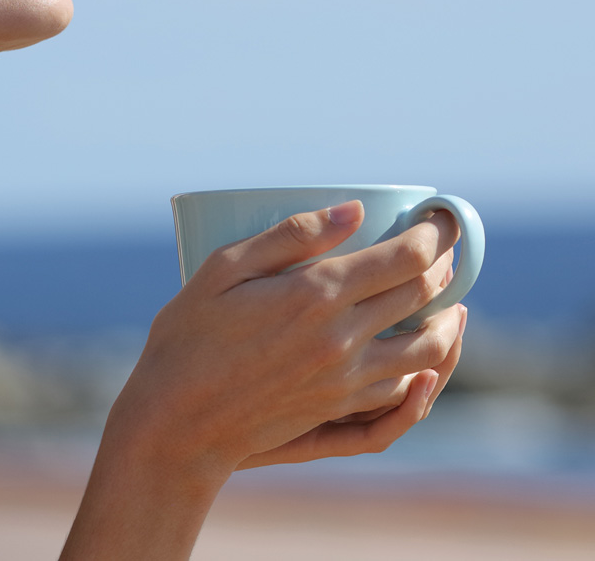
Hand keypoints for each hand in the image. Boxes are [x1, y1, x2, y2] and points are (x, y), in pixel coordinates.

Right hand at [112, 200, 465, 479]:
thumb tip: (355, 210)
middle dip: (444, 267)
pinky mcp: (340, 408)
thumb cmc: (188, 338)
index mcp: (315, 295)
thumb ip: (290, 236)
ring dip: (450, 322)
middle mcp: (342, 338)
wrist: (178, 421)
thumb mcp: (222, 270)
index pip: (405, 258)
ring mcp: (346, 379)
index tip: (438, 219)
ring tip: (453, 304)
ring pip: (429, 349)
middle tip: (445, 249)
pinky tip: (425, 357)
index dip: (434, 234)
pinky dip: (426, 369)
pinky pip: (403, 389)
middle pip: (422, 296)